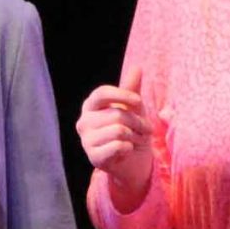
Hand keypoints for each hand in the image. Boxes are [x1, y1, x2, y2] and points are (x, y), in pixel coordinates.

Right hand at [76, 64, 154, 208]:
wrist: (132, 160)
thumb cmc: (131, 129)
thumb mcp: (133, 107)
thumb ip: (132, 89)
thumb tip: (137, 68)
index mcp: (90, 106)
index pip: (101, 93)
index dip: (122, 95)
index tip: (138, 102)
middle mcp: (84, 122)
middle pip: (116, 114)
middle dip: (137, 122)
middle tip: (146, 128)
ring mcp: (86, 141)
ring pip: (119, 131)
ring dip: (135, 136)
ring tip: (136, 139)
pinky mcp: (94, 158)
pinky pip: (118, 147)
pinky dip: (129, 148)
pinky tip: (127, 151)